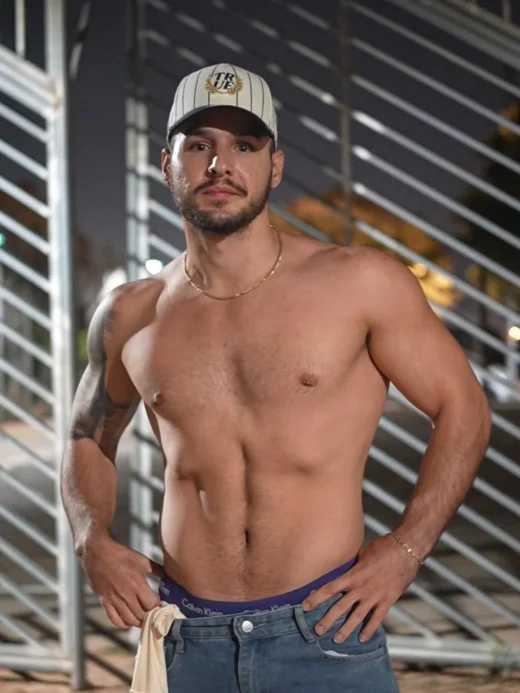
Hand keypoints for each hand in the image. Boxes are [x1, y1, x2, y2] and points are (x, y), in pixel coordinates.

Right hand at [80, 535, 162, 628]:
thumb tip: (169, 577)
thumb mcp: (142, 560)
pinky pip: (115, 620)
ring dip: (139, 622)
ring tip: (144, 618)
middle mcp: (126, 594)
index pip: (152, 604)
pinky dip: (124, 624)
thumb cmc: (122, 555)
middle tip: (154, 613)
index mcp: (137, 583)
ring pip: (129, 620)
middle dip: (150, 615)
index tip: (162, 604)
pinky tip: (129, 620)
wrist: (98, 553)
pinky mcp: (104, 602)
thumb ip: (157, 570)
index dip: (159, 606)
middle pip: (142, 615)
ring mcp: (114, 600)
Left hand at [302, 535, 418, 642]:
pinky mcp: (387, 601)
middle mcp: (361, 588)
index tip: (304, 606)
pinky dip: (369, 629)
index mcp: (353, 575)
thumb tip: (340, 565)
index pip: (330, 588)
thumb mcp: (362, 553)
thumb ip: (351, 564)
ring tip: (336, 640)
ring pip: (357, 616)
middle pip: (340, 606)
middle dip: (328, 620)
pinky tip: (362, 638)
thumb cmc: (382, 548)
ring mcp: (374, 596)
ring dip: (346, 629)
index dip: (316, 598)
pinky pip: (376, 618)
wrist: (405, 550)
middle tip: (317, 631)